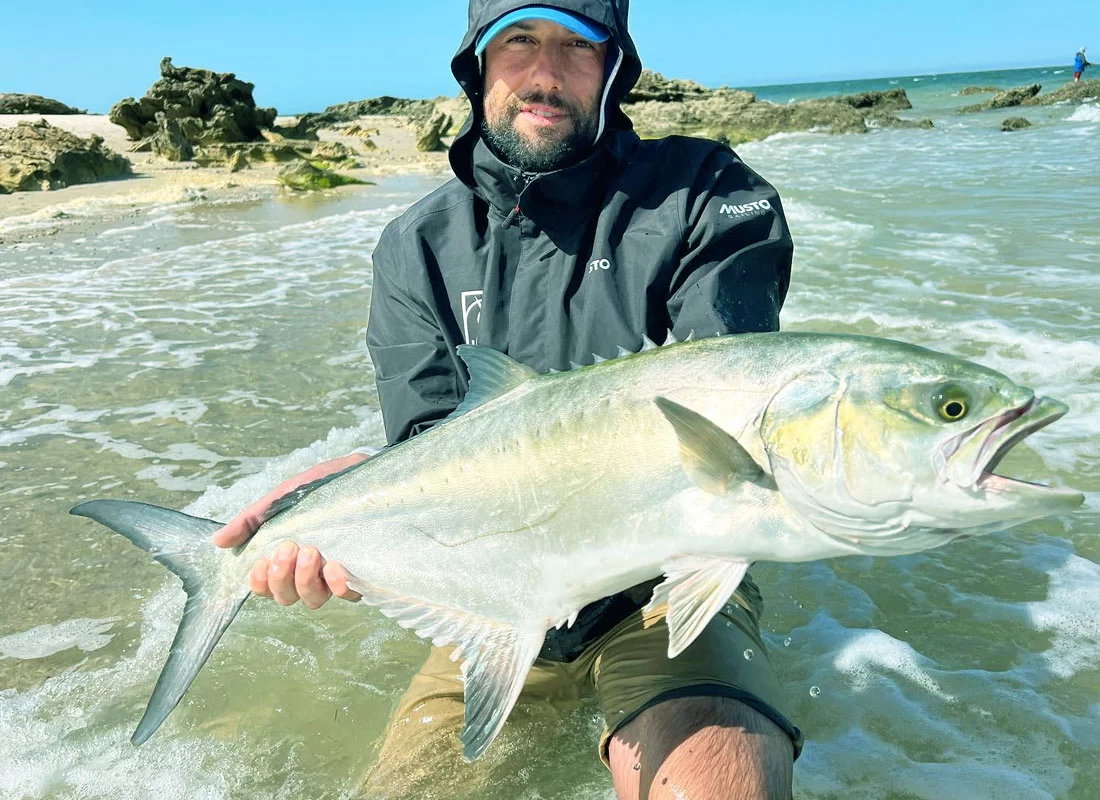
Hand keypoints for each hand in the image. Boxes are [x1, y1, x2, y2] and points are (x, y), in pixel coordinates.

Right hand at [212, 452, 368, 607]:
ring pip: (314, 600)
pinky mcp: (361, 572)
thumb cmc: (320, 487)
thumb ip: (252, 520)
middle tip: (288, 547)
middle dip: (282, 577)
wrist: (360, 471)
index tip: (261, 561)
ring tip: (311, 551)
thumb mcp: (282, 499)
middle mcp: (309, 573)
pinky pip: (349, 595)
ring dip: (306, 580)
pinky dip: (338, 586)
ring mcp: (333, 575)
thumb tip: (219, 541)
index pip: (266, 589)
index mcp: (287, 559)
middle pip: (287, 598)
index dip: (260, 583)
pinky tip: (335, 567)